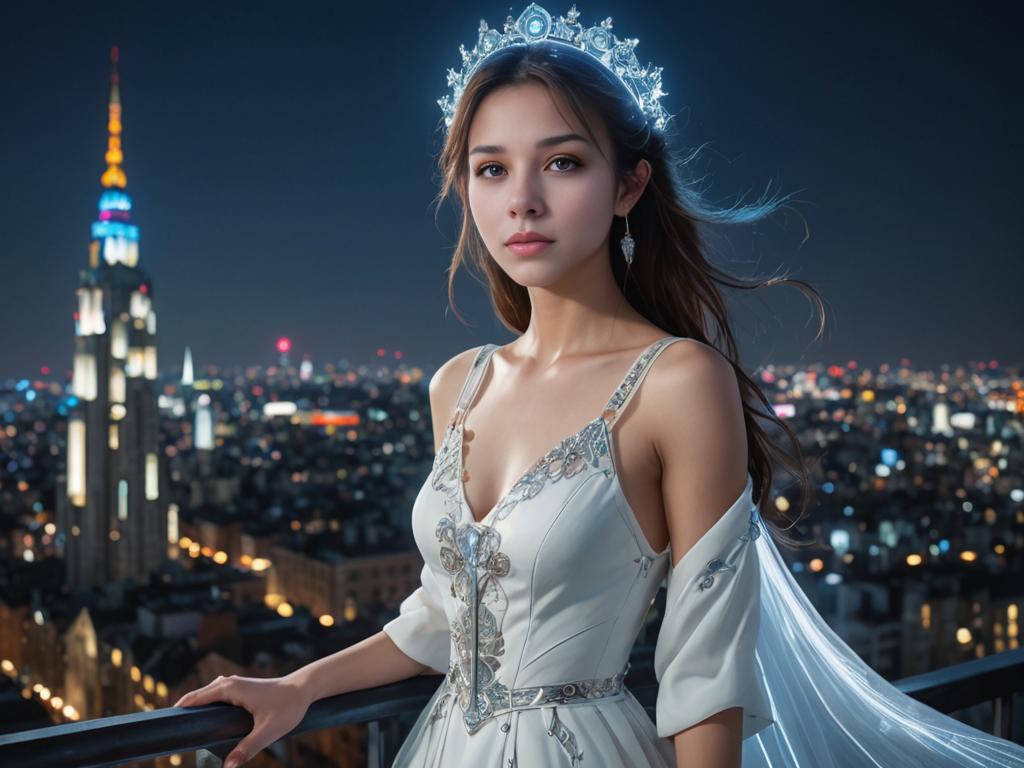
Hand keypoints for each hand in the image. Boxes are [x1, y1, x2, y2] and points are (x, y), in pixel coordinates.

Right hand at [173, 674, 310, 767]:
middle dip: (182, 712)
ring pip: (205, 695)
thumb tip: (226, 767)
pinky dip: (204, 704)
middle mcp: (228, 683)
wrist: (305, 688)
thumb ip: (247, 749)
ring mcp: (233, 684)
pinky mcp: (239, 688)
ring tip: (181, 728)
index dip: (178, 711)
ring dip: (193, 707)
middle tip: (168, 732)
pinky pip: (214, 696)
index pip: (195, 698)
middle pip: (196, 696)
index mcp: (230, 689)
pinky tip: (201, 719)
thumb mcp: (268, 731)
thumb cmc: (288, 706)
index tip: (163, 725)